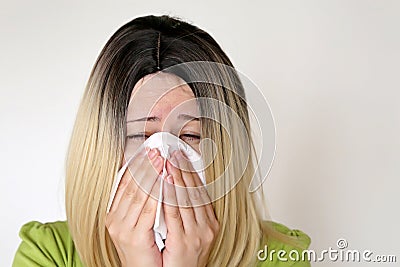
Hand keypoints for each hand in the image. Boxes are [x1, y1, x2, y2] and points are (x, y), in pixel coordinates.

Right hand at [106, 148, 162, 266]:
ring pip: (139, 194)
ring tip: (161, 160)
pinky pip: (147, 210)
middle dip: (145, 166)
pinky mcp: (134, 236)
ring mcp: (122, 228)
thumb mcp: (139, 223)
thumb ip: (141, 203)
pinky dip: (156, 194)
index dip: (136, 166)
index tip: (146, 152)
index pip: (124, 183)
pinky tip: (164, 182)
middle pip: (131, 186)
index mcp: (113, 214)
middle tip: (156, 151)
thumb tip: (151, 179)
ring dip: (152, 175)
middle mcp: (114, 219)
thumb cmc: (144, 250)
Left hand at [162, 150, 219, 266]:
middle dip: (182, 170)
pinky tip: (164, 182)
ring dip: (175, 178)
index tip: (181, 157)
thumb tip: (178, 189)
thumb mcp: (191, 233)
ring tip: (167, 161)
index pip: (200, 191)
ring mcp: (198, 234)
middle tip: (172, 153)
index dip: (190, 172)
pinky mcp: (184, 241)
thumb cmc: (184, 259)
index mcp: (210, 223)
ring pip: (185, 199)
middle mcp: (207, 227)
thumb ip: (187, 213)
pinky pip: (175, 213)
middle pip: (194, 192)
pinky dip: (169, 195)